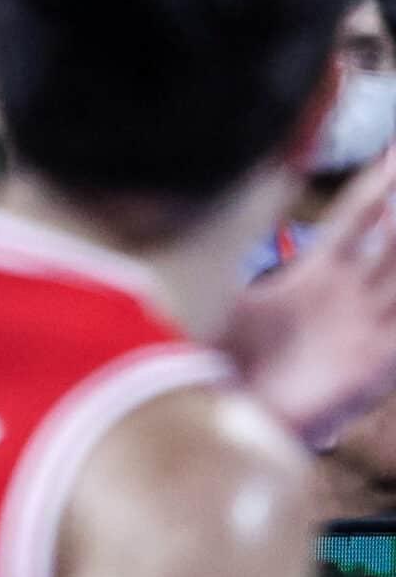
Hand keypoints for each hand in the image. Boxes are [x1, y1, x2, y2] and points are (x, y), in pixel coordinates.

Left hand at [226, 151, 395, 447]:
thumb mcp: (218, 302)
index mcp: (315, 278)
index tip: (395, 149)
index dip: (378, 184)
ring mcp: (368, 329)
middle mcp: (350, 299)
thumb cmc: (213, 367)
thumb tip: (201, 209)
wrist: (215, 427)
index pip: (359, 218)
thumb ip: (219, 258)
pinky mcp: (377, 364)